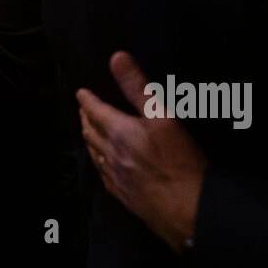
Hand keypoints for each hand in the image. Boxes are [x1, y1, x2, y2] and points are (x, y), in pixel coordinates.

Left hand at [76, 52, 208, 254]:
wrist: (187, 209)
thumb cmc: (179, 162)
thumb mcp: (162, 116)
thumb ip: (137, 86)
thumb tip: (117, 58)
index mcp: (119, 132)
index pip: (95, 111)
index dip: (87, 100)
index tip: (80, 93)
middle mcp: (111, 154)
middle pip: (90, 132)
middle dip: (85, 118)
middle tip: (83, 109)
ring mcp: (115, 177)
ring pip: (94, 154)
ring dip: (89, 139)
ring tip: (88, 132)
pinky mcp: (123, 195)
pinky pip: (103, 175)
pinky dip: (98, 162)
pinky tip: (102, 165)